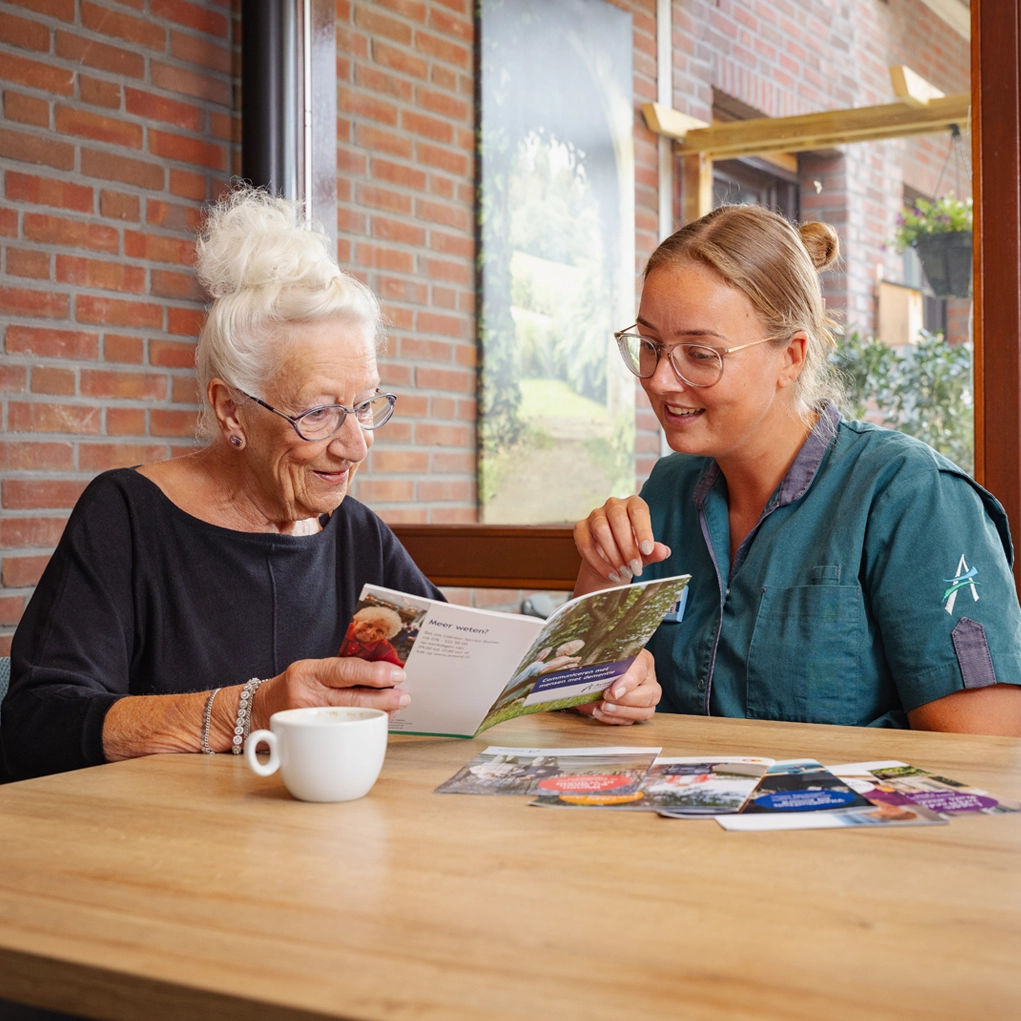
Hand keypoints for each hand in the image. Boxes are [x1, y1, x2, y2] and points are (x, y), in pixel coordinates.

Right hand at [253, 657, 409, 727]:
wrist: (259, 709)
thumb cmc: (296, 685)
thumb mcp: (313, 669)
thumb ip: (341, 671)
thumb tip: (383, 672)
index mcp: (308, 672)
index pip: (344, 670)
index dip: (373, 673)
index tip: (396, 674)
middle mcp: (305, 696)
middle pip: (351, 699)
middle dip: (383, 698)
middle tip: (404, 696)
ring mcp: (306, 721)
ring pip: (349, 718)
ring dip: (378, 713)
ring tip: (397, 707)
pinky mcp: (306, 740)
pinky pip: (341, 734)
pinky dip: (363, 726)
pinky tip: (378, 721)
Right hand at [573, 496, 671, 594]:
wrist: (610, 562)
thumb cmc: (632, 551)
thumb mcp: (645, 553)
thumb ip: (654, 551)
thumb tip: (663, 552)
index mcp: (633, 504)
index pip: (638, 511)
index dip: (643, 530)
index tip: (647, 550)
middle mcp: (613, 505)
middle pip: (618, 520)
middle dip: (627, 547)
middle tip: (635, 569)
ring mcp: (595, 515)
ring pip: (601, 529)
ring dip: (613, 555)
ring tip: (625, 573)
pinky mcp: (580, 528)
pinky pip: (585, 543)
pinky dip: (598, 562)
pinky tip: (612, 574)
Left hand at [574, 650, 659, 725]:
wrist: (590, 667)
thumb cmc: (598, 658)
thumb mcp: (601, 655)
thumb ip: (601, 662)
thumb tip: (590, 669)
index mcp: (642, 660)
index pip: (641, 670)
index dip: (628, 682)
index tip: (613, 691)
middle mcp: (647, 679)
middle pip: (651, 694)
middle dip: (627, 700)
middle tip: (606, 698)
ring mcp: (644, 697)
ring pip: (646, 711)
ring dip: (622, 712)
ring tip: (603, 707)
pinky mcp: (633, 711)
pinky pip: (630, 720)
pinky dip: (614, 719)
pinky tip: (599, 712)